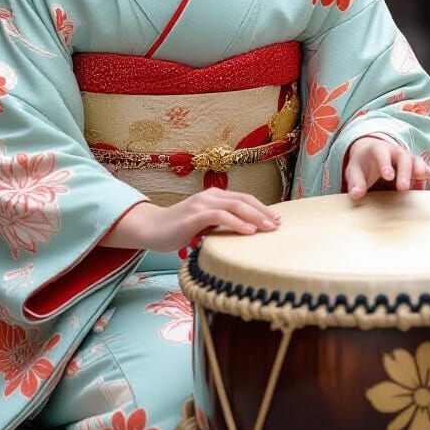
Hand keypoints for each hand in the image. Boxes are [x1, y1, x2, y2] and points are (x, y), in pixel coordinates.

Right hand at [101, 189, 280, 252]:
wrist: (150, 229)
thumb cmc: (178, 230)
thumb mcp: (204, 225)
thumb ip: (220, 224)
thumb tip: (244, 233)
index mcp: (214, 196)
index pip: (244, 199)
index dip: (262, 207)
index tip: (277, 219)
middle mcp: (209, 196)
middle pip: (244, 200)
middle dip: (264, 212)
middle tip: (278, 224)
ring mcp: (201, 204)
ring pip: (235, 206)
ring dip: (255, 217)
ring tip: (268, 228)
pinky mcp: (193, 216)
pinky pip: (220, 216)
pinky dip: (236, 222)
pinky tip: (248, 231)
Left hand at [345, 137, 429, 200]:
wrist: (369, 152)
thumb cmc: (361, 162)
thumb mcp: (354, 170)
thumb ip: (355, 182)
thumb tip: (355, 195)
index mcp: (378, 149)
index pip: (382, 154)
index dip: (385, 164)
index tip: (388, 176)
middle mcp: (394, 151)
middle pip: (402, 158)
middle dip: (404, 172)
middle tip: (403, 188)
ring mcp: (405, 157)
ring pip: (415, 161)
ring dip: (419, 170)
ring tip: (423, 177)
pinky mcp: (413, 165)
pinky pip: (423, 168)